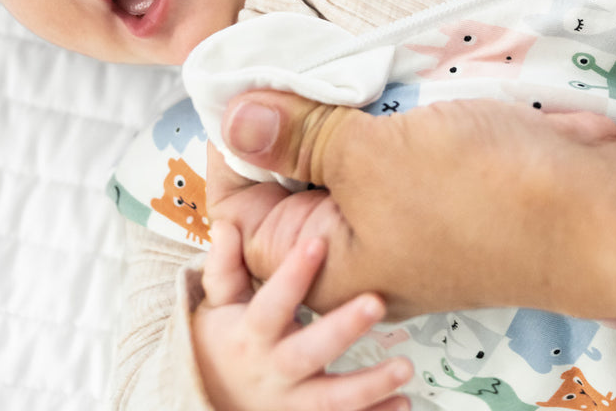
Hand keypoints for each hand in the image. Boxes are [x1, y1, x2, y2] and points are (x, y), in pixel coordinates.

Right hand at [192, 221, 412, 410]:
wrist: (210, 399)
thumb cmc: (225, 342)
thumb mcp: (217, 304)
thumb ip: (224, 265)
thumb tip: (224, 224)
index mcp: (250, 335)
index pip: (271, 304)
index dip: (292, 275)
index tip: (317, 242)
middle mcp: (273, 371)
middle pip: (308, 353)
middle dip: (343, 329)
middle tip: (377, 301)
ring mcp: (292, 403)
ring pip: (331, 400)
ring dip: (370, 385)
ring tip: (405, 366)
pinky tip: (404, 402)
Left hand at [211, 91, 615, 319]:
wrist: (595, 210)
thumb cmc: (481, 198)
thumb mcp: (374, 159)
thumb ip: (302, 136)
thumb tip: (238, 118)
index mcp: (325, 264)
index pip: (243, 211)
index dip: (232, 148)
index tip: (232, 84)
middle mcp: (357, 244)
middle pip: (294, 177)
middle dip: (286, 116)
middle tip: (283, 55)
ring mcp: (401, 212)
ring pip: (343, 154)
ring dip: (337, 106)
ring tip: (327, 57)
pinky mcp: (438, 182)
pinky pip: (388, 143)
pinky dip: (379, 109)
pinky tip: (376, 73)